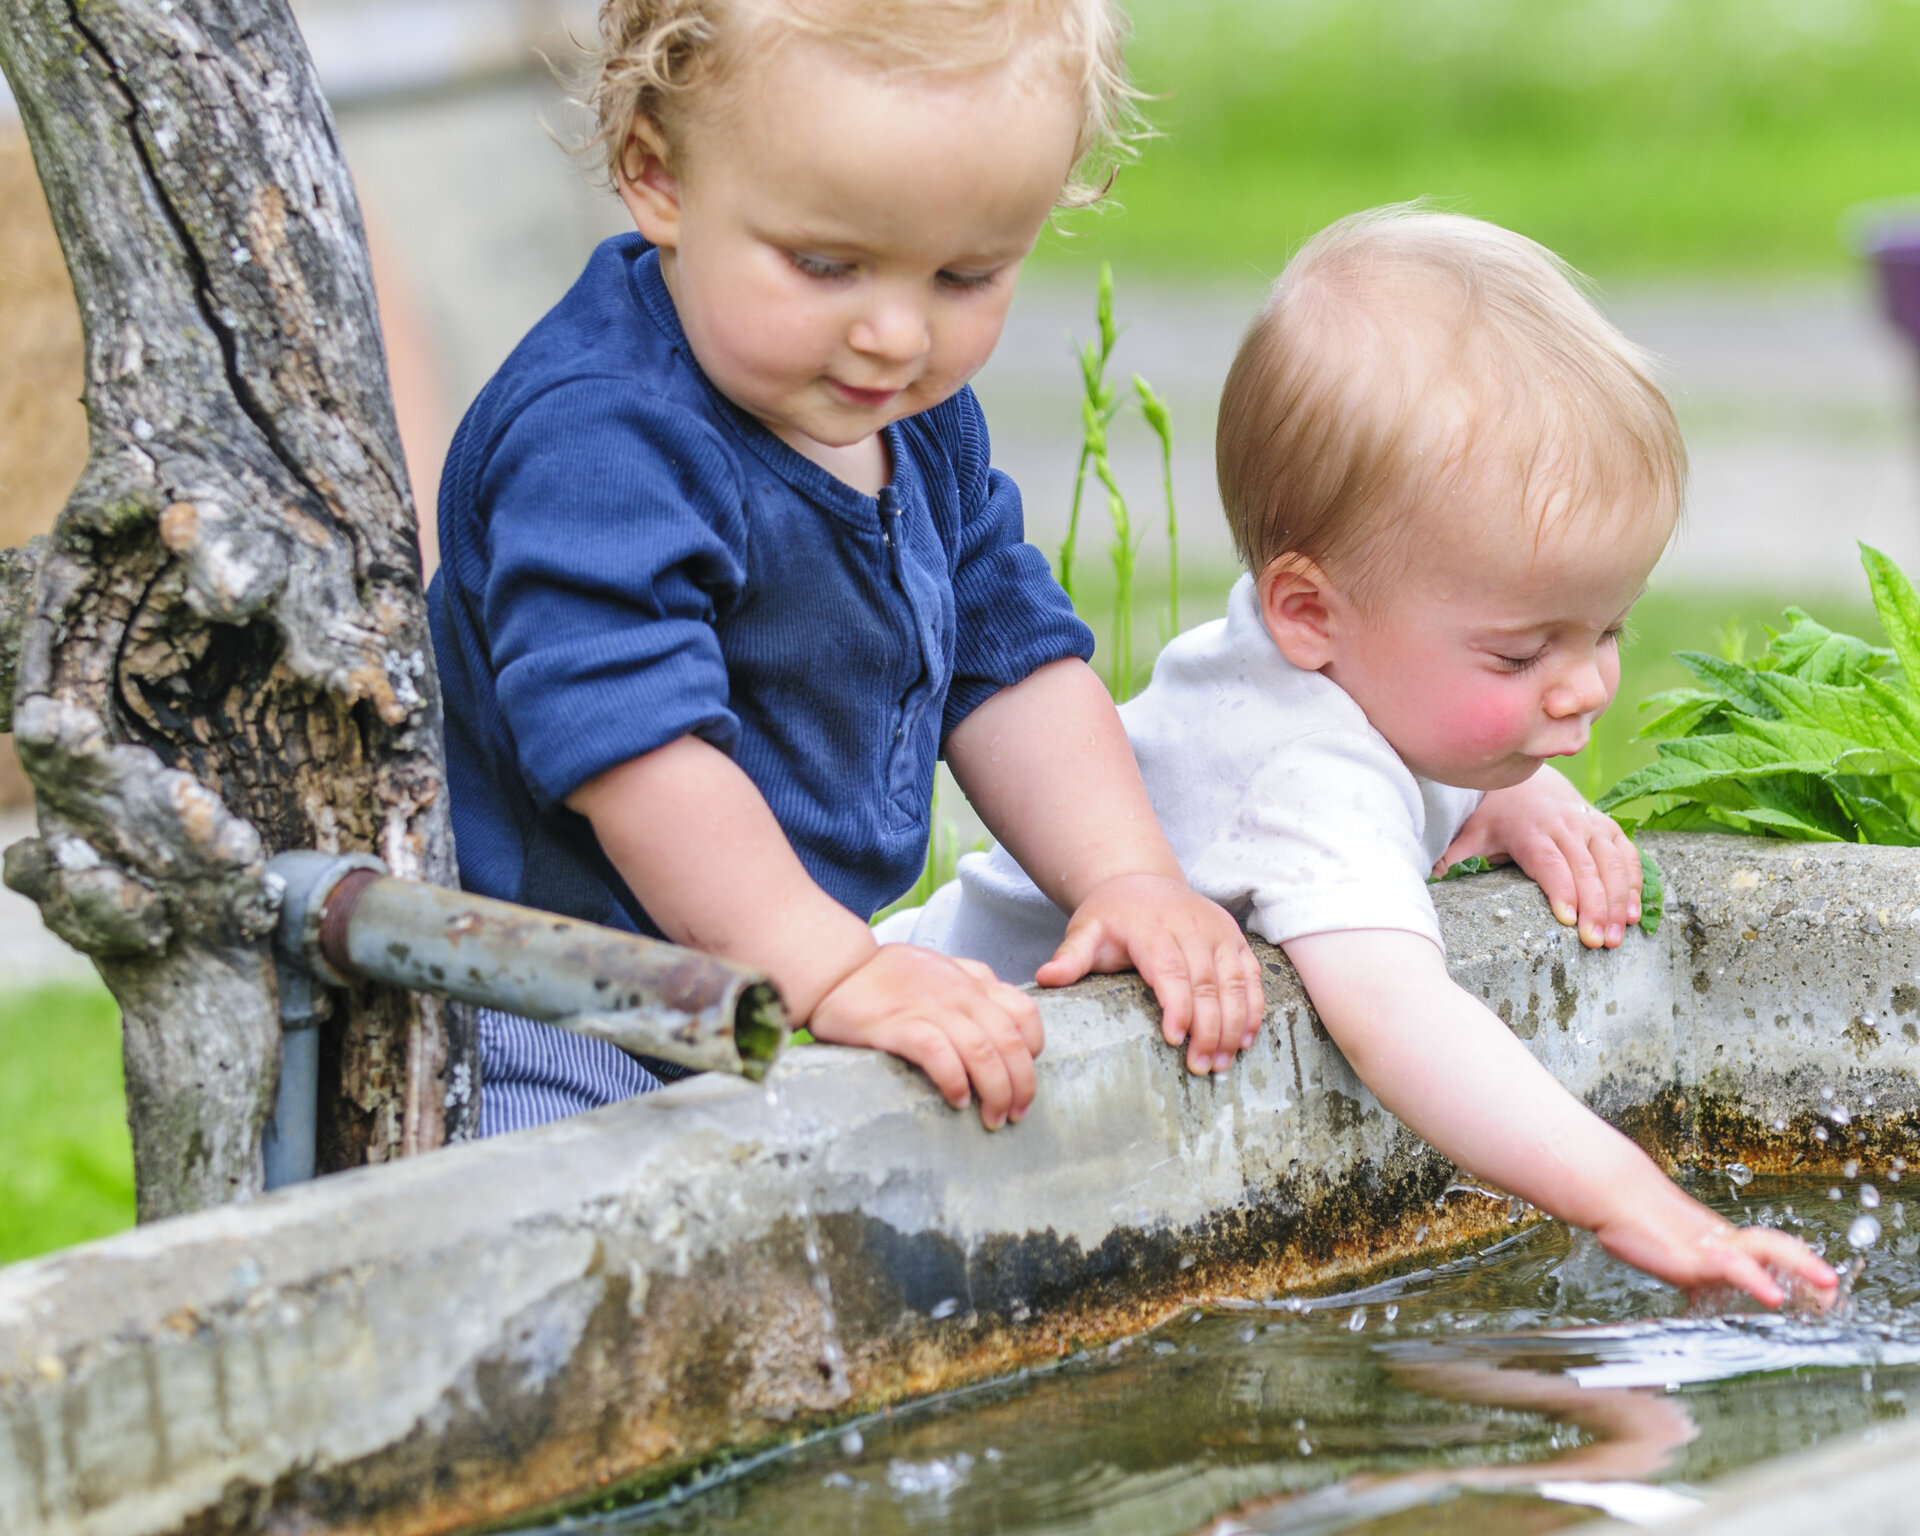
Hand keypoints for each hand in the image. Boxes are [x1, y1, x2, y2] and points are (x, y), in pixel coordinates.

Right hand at [810, 944, 1043, 1129]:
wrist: (835, 968)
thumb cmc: (884, 975)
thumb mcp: (939, 969)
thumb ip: (969, 987)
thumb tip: (997, 1017)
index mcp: (972, 980)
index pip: (1024, 1013)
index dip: (1034, 1049)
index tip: (1024, 1075)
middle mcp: (960, 993)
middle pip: (1011, 1042)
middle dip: (1021, 1085)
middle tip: (1016, 1114)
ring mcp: (932, 1007)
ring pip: (983, 1052)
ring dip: (996, 1092)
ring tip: (993, 1118)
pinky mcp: (902, 1025)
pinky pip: (941, 1055)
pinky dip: (956, 1082)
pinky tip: (958, 1100)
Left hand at [1035, 873, 1265, 1074]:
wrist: (1141, 881)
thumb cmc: (1112, 915)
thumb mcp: (1085, 931)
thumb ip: (1070, 957)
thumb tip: (1045, 979)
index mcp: (1153, 928)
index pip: (1171, 970)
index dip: (1178, 1006)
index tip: (1176, 1040)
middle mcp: (1191, 927)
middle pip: (1206, 983)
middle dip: (1208, 1029)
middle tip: (1201, 1067)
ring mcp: (1217, 932)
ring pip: (1235, 982)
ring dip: (1234, 1024)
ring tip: (1223, 1061)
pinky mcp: (1234, 938)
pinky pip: (1251, 975)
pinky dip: (1253, 1007)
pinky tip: (1247, 1038)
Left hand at [1439, 766, 1640, 948]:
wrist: (1525, 777)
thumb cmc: (1496, 814)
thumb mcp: (1472, 831)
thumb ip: (1455, 855)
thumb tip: (1429, 876)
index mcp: (1531, 831)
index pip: (1550, 863)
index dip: (1562, 890)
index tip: (1569, 920)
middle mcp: (1565, 826)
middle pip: (1585, 869)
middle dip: (1596, 908)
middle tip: (1599, 943)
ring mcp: (1589, 824)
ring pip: (1612, 863)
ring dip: (1620, 901)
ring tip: (1619, 936)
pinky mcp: (1606, 825)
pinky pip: (1627, 854)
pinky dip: (1635, 882)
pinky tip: (1635, 913)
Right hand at [1594, 1188, 1838, 1309]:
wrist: (1614, 1194)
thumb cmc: (1633, 1222)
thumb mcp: (1666, 1253)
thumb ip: (1688, 1273)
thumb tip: (1696, 1292)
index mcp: (1719, 1240)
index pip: (1767, 1250)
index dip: (1796, 1264)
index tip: (1820, 1287)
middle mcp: (1722, 1240)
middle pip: (1776, 1246)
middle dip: (1807, 1265)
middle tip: (1834, 1288)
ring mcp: (1711, 1246)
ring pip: (1767, 1250)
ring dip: (1801, 1266)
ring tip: (1828, 1287)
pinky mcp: (1695, 1255)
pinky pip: (1735, 1268)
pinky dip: (1757, 1281)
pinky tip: (1773, 1296)